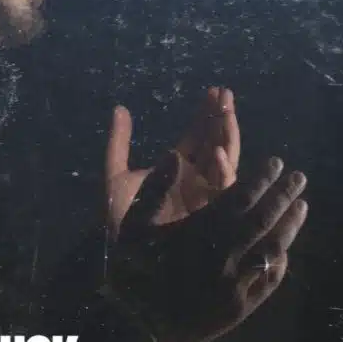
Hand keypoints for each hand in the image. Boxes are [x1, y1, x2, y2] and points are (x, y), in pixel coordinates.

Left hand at [107, 87, 240, 232]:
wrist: (121, 251)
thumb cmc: (118, 216)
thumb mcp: (115, 174)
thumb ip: (118, 142)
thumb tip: (119, 108)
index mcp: (176, 167)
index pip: (197, 135)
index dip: (205, 113)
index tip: (213, 90)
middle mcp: (196, 179)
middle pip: (216, 142)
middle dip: (222, 118)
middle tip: (225, 93)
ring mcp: (206, 195)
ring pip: (225, 159)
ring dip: (227, 135)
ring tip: (226, 111)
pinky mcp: (212, 213)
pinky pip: (224, 189)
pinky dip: (222, 169)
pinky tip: (214, 151)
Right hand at [112, 153, 308, 341]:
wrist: (135, 326)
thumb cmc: (131, 271)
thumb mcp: (133, 224)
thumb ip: (154, 188)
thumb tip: (173, 155)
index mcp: (201, 230)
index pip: (241, 196)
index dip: (261, 178)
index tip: (276, 163)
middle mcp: (225, 252)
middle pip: (263, 218)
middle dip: (283, 195)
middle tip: (300, 178)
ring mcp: (236, 282)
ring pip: (273, 248)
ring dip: (290, 226)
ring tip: (302, 208)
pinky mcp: (240, 307)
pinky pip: (268, 281)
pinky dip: (280, 263)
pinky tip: (286, 252)